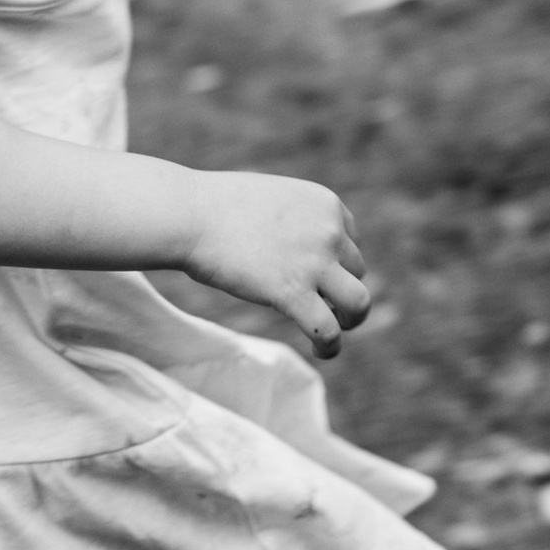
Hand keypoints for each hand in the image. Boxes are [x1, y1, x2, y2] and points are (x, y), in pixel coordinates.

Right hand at [177, 169, 369, 355]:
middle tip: (319, 304)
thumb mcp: (273, 199)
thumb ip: (295, 220)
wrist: (190, 215)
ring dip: (351, 320)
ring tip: (334, 329)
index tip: (317, 275)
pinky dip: (330, 345)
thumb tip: (298, 251)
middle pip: (357, 271)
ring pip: (358, 303)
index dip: (337, 262)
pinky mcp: (293, 293)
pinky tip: (321, 350)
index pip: (352, 240)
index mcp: (325, 204)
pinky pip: (328, 330)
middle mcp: (329, 231)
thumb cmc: (216, 206)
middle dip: (339, 289)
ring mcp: (315, 263)